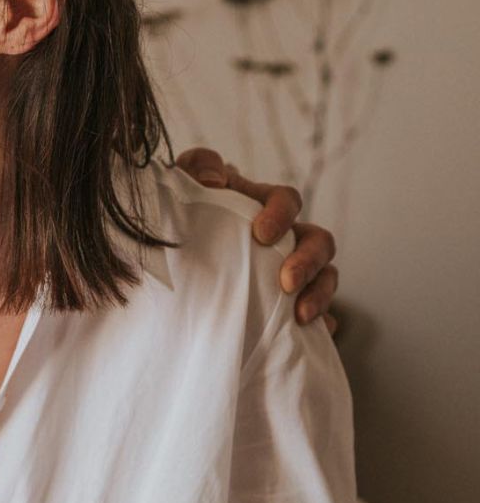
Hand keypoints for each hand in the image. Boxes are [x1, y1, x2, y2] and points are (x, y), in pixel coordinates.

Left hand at [175, 148, 338, 333]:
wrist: (175, 251)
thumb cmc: (184, 211)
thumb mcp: (185, 182)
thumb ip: (198, 167)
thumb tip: (216, 181)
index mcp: (263, 205)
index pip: (288, 199)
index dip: (282, 214)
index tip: (261, 234)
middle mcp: (286, 236)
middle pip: (320, 241)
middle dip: (308, 261)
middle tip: (286, 281)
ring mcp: (293, 269)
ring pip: (327, 277)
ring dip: (320, 295)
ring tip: (300, 316)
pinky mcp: (290, 302)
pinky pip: (321, 315)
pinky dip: (321, 325)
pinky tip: (309, 336)